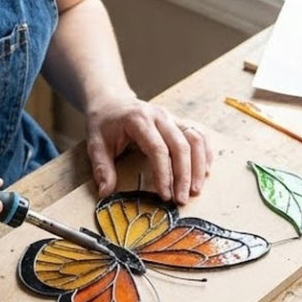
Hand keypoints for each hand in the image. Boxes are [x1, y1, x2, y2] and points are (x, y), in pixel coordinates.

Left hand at [85, 97, 212, 203]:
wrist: (111, 101)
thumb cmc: (104, 124)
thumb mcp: (95, 144)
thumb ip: (101, 168)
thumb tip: (105, 192)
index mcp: (139, 120)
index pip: (157, 149)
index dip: (163, 174)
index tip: (165, 195)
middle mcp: (159, 116)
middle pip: (180, 145)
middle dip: (184, 175)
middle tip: (182, 199)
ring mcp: (172, 117)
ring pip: (195, 138)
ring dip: (199, 165)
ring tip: (195, 189)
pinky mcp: (179, 121)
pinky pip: (199, 134)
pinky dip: (206, 152)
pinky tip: (205, 171)